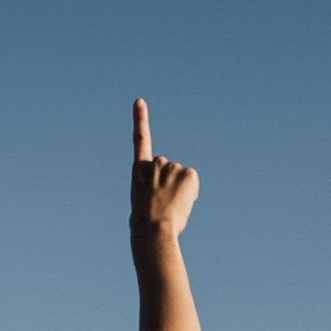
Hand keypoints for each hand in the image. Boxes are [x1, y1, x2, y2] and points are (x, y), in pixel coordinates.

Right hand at [130, 99, 198, 237]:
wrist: (152, 229)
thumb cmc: (145, 223)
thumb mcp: (144, 202)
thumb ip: (154, 189)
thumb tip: (168, 197)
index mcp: (139, 170)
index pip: (140, 138)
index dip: (140, 119)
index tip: (139, 101)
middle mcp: (155, 163)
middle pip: (167, 167)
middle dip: (168, 180)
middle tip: (162, 201)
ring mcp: (172, 166)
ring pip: (180, 176)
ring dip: (178, 189)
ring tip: (169, 205)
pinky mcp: (188, 173)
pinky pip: (191, 182)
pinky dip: (190, 192)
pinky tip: (181, 202)